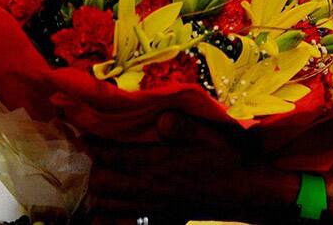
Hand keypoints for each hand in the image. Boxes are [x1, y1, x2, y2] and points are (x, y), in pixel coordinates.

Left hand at [83, 111, 298, 223]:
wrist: (247, 192)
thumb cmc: (230, 160)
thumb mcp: (212, 134)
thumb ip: (183, 126)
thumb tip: (159, 118)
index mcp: (159, 163)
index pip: (113, 155)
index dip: (95, 143)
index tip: (85, 132)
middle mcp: (150, 187)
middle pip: (102, 182)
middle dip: (93, 166)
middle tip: (96, 152)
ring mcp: (153, 206)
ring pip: (107, 204)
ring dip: (99, 190)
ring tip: (102, 174)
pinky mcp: (160, 217)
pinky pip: (122, 220)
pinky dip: (111, 213)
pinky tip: (114, 204)